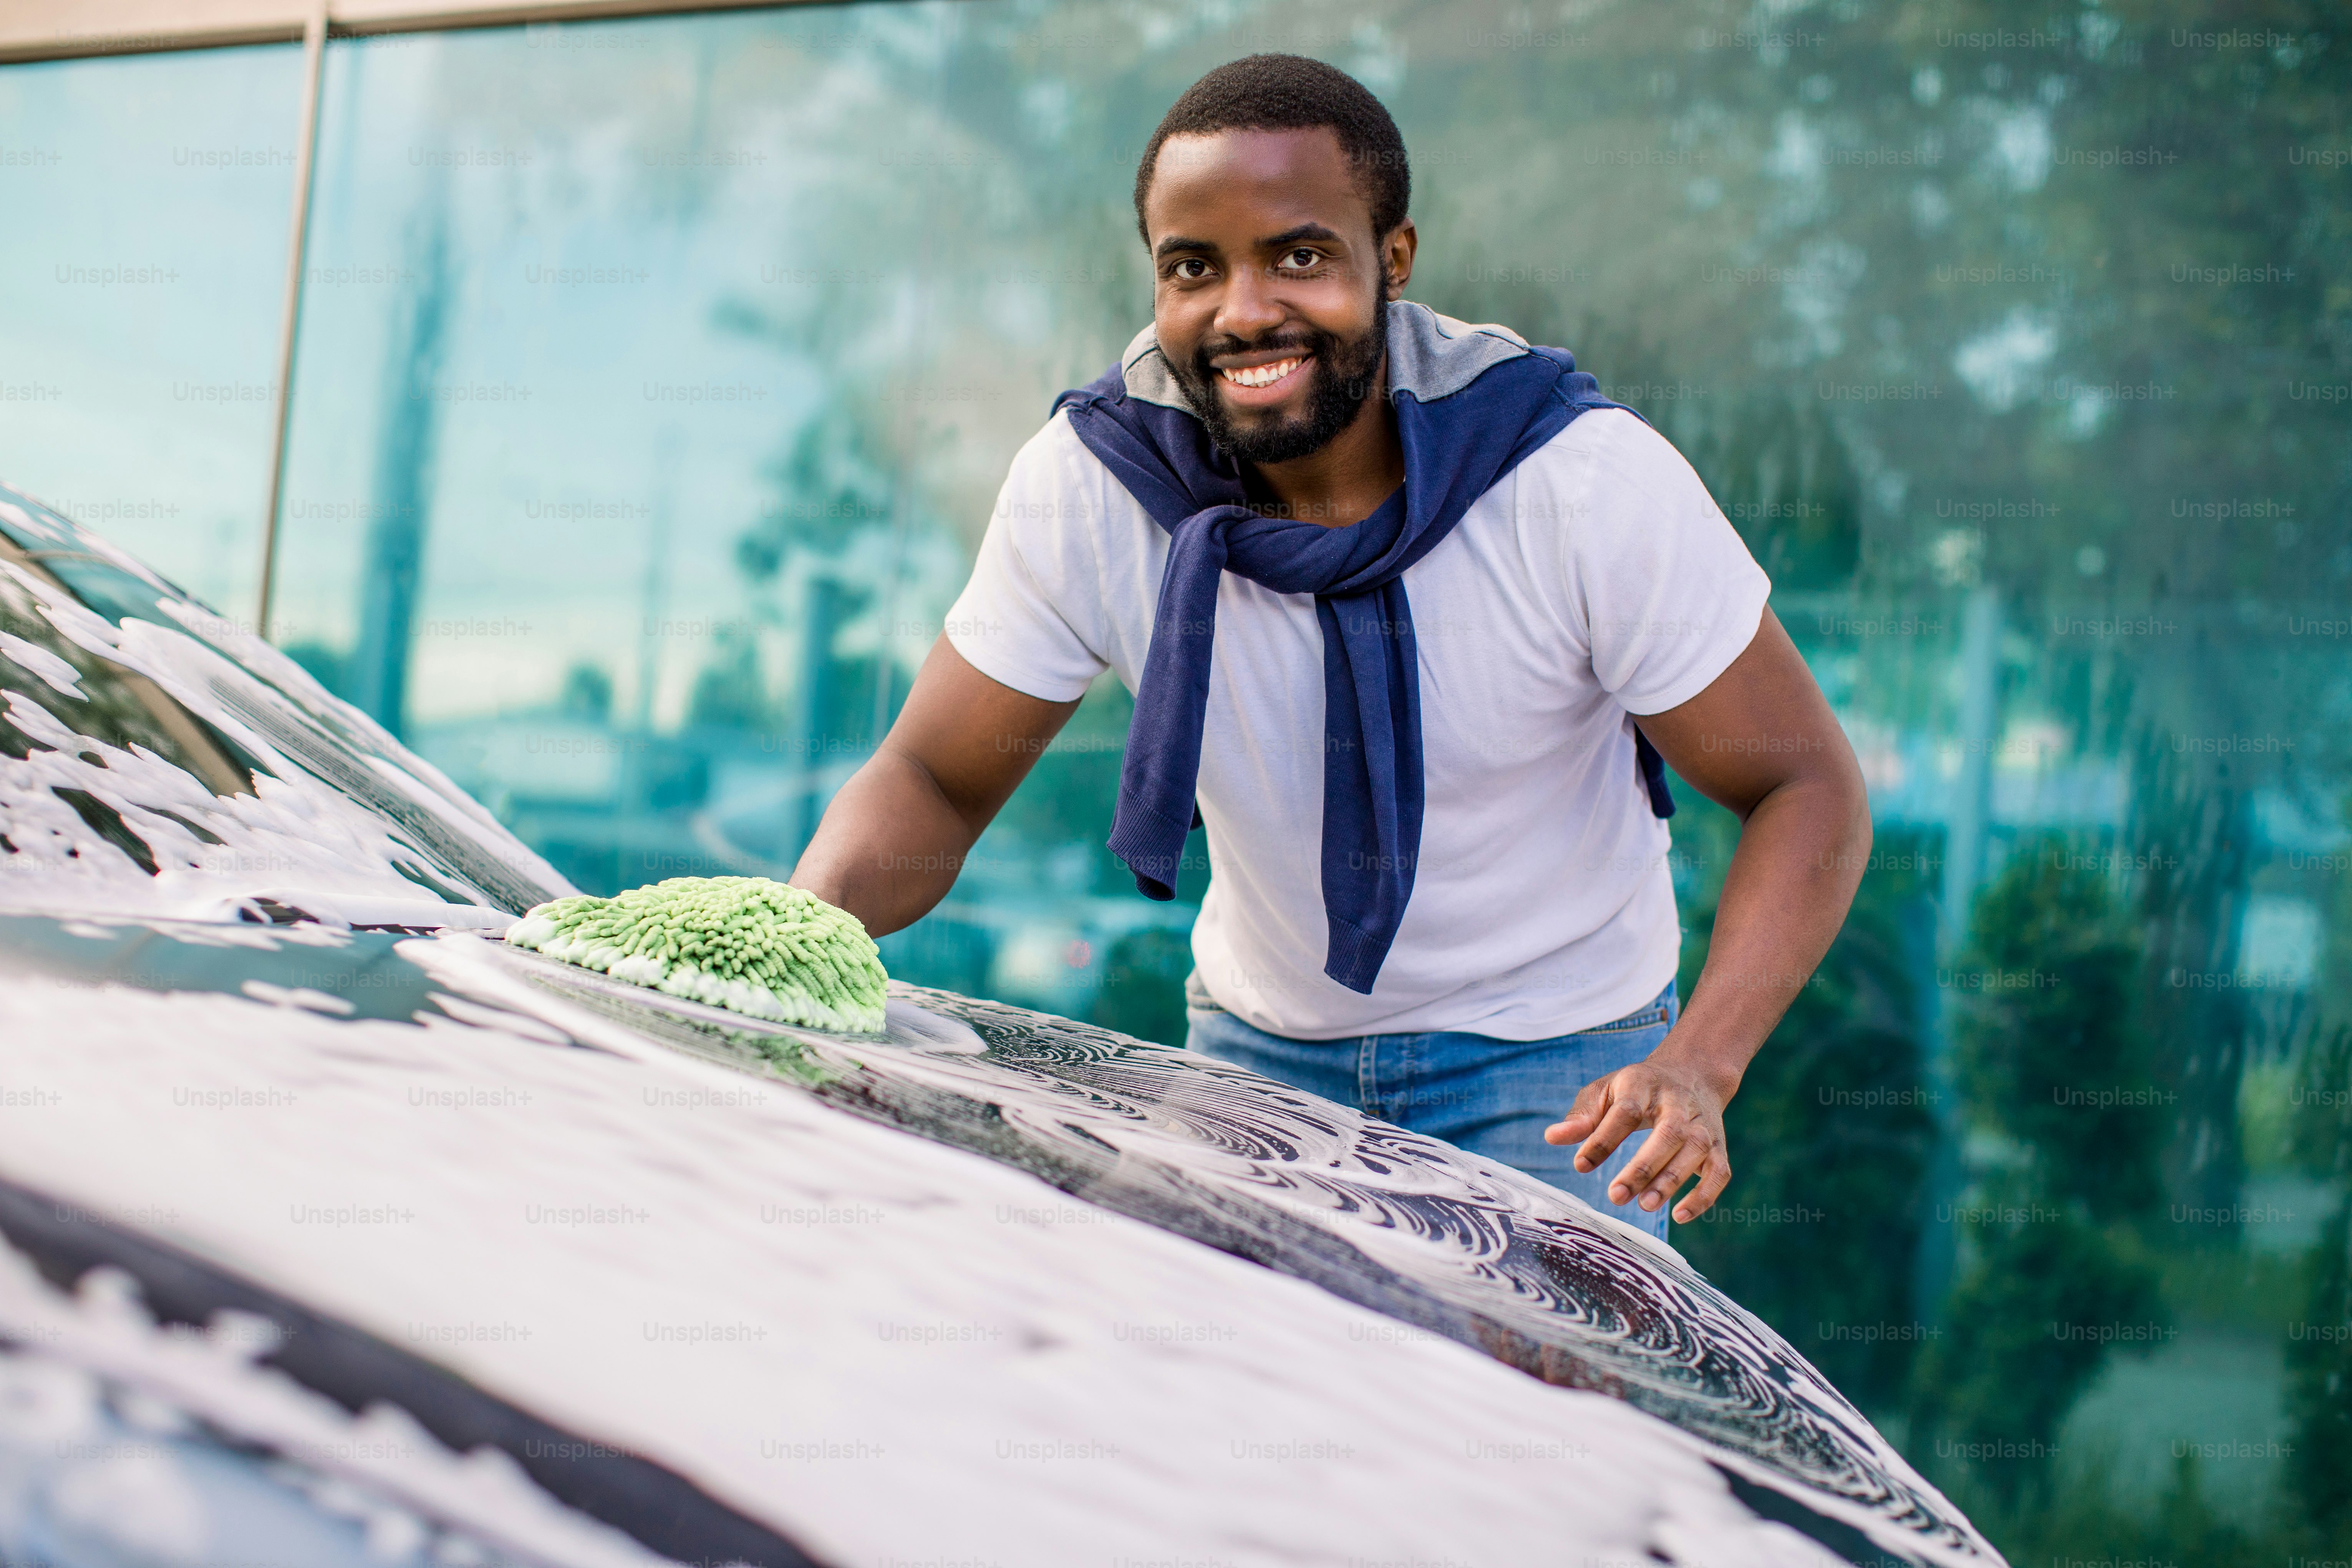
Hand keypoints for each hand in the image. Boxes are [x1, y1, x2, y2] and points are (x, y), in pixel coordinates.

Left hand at [1542, 1047, 1733, 1224]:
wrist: (1692, 1075)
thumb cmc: (1637, 1089)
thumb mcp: (1606, 1090)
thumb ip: (1581, 1116)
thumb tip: (1552, 1138)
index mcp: (1644, 1084)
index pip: (1625, 1111)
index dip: (1604, 1139)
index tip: (1581, 1165)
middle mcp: (1679, 1104)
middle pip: (1667, 1133)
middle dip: (1642, 1168)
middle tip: (1616, 1196)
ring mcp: (1703, 1127)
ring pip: (1694, 1153)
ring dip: (1670, 1182)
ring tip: (1643, 1204)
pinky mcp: (1718, 1148)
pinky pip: (1719, 1174)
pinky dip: (1704, 1196)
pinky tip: (1680, 1215)